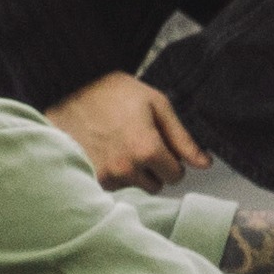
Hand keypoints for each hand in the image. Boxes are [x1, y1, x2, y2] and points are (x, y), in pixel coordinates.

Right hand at [48, 72, 205, 191]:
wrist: (69, 89)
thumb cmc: (114, 92)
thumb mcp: (157, 105)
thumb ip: (182, 139)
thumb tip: (204, 164)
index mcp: (147, 150)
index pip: (176, 175)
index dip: (172, 158)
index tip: (160, 143)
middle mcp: (126, 169)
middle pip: (156, 184)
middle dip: (154, 167)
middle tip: (139, 140)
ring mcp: (105, 176)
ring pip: (134, 185)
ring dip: (133, 170)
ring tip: (119, 142)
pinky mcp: (89, 178)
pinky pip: (113, 185)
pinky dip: (113, 172)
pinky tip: (106, 149)